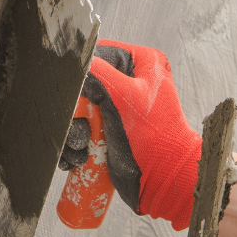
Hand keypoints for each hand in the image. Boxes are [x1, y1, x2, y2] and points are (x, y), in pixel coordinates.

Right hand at [60, 41, 201, 229]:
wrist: (163, 182)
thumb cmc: (155, 141)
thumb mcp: (125, 98)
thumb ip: (98, 73)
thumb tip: (74, 59)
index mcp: (142, 63)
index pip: (99, 54)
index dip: (83, 74)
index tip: (76, 95)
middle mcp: (130, 81)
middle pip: (84, 85)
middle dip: (76, 111)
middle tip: (83, 129)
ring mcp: (119, 107)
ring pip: (79, 109)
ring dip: (73, 131)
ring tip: (81, 148)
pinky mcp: (110, 128)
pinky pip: (83, 129)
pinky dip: (76, 143)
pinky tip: (79, 157)